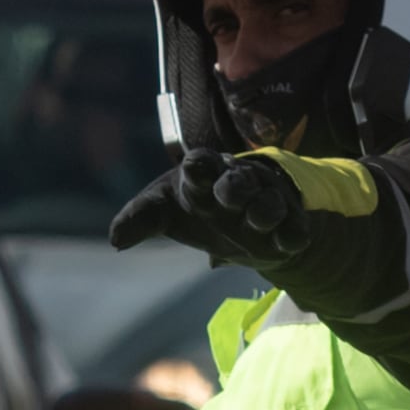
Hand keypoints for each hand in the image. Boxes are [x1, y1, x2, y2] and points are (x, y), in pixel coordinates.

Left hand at [105, 151, 310, 264]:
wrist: (245, 220)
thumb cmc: (199, 208)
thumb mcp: (166, 210)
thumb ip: (141, 219)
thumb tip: (116, 240)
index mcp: (204, 173)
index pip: (201, 165)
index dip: (198, 169)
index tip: (194, 170)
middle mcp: (237, 183)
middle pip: (238, 180)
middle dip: (234, 186)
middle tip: (228, 196)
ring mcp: (265, 203)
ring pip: (268, 203)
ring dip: (264, 210)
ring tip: (257, 221)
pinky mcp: (287, 225)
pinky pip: (294, 229)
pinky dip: (292, 235)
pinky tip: (286, 244)